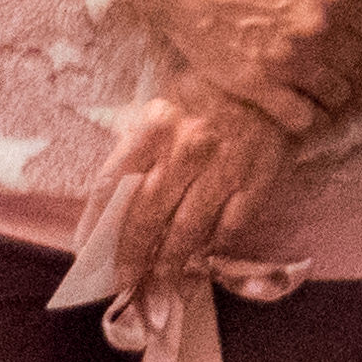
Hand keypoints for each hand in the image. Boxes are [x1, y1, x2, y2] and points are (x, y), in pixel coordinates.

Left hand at [97, 76, 297, 287]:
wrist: (273, 77)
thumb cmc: (209, 92)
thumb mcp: (163, 105)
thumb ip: (135, 145)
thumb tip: (108, 200)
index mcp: (154, 125)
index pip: (111, 183)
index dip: (95, 223)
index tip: (88, 252)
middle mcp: (185, 147)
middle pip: (145, 215)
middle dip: (129, 255)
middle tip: (121, 282)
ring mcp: (224, 166)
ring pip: (187, 230)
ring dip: (169, 263)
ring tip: (159, 284)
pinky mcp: (257, 180)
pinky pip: (230, 227)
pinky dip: (214, 248)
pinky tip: (203, 258)